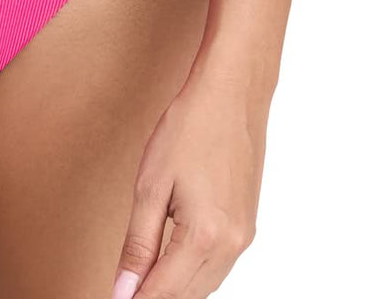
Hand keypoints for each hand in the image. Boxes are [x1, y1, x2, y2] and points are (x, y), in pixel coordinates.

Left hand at [109, 63, 268, 297]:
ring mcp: (244, 237)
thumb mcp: (151, 186)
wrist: (232, 93)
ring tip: (142, 278)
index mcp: (205, 238)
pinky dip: (194, 273)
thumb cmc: (190, 127)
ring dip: (175, 288)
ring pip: (205, 286)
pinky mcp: (248, 226)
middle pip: (186, 296)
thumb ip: (138, 245)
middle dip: (154, 296)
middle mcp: (232, 246)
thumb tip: (123, 290)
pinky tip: (173, 261)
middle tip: (123, 289)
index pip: (163, 293)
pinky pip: (219, 267)